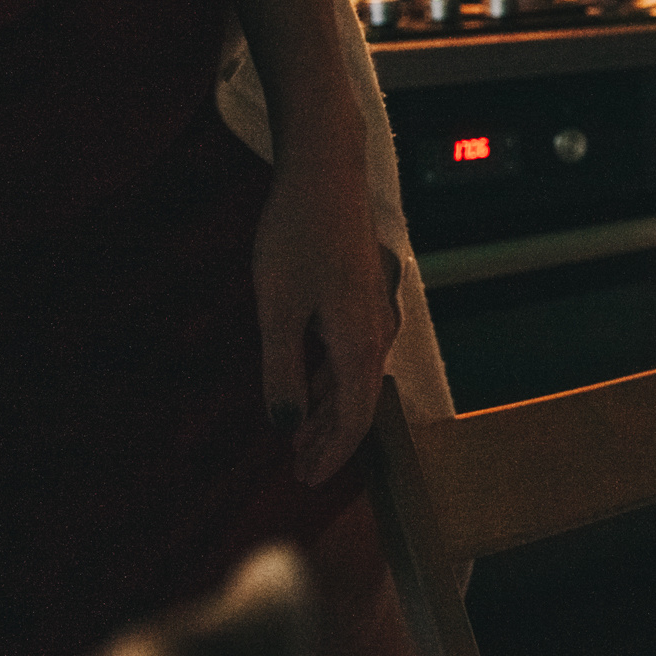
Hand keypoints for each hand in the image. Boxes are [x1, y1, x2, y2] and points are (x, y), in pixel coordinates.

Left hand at [252, 154, 399, 484]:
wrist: (327, 173)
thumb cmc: (298, 237)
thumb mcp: (276, 309)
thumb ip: (280, 371)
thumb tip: (283, 425)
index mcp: (360, 342)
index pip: (352, 417)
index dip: (331, 453)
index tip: (307, 482)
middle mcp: (378, 332)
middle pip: (359, 402)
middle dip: (330, 440)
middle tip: (299, 471)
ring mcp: (376, 312)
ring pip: (356, 378)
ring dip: (328, 410)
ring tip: (300, 438)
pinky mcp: (366, 296)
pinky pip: (354, 353)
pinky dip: (332, 379)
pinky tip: (310, 384)